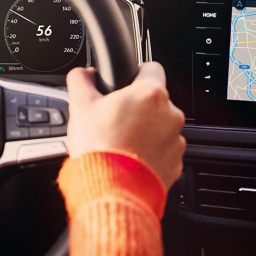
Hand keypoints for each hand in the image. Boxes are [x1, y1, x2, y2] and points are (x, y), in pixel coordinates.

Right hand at [65, 63, 185, 189]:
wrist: (110, 187)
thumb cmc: (98, 146)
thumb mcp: (80, 106)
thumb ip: (81, 80)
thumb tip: (83, 73)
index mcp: (150, 94)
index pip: (151, 67)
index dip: (134, 74)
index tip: (123, 85)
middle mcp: (170, 114)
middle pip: (154, 101)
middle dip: (136, 107)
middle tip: (113, 119)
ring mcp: (175, 140)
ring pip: (160, 126)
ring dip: (144, 130)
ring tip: (119, 141)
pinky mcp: (175, 162)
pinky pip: (163, 150)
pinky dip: (149, 152)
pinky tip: (128, 157)